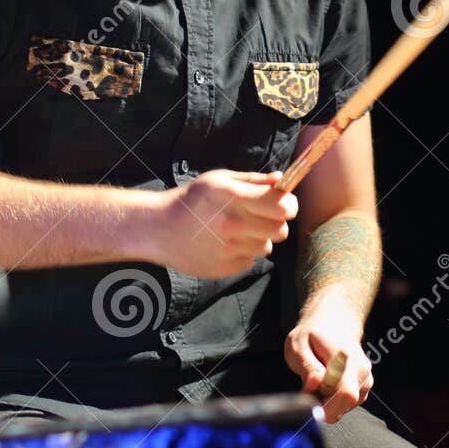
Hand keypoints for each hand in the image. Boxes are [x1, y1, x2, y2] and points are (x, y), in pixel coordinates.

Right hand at [152, 170, 297, 278]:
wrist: (160, 229)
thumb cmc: (191, 200)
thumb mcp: (219, 180)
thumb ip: (252, 180)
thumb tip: (280, 181)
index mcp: (234, 198)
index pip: (282, 207)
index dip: (288, 205)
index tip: (284, 203)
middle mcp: (234, 225)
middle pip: (281, 230)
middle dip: (276, 222)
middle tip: (260, 217)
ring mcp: (230, 249)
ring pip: (266, 247)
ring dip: (258, 238)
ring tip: (236, 230)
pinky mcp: (226, 267)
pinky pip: (250, 260)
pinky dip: (244, 252)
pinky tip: (225, 243)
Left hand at [285, 297, 372, 422]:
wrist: (333, 322)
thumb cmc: (313, 334)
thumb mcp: (298, 345)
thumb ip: (307, 366)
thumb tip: (315, 384)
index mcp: (346, 358)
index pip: (345, 393)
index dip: (324, 402)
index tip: (307, 393)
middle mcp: (361, 370)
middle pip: (346, 404)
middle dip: (324, 404)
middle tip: (309, 388)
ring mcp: (365, 379)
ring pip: (345, 407)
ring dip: (327, 402)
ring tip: (318, 381)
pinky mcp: (364, 387)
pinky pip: (347, 405)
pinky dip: (333, 401)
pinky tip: (326, 385)